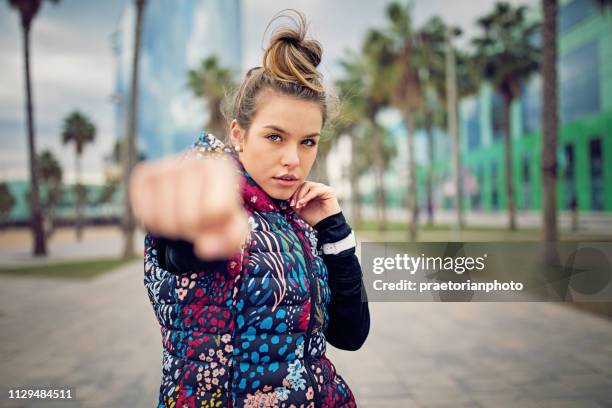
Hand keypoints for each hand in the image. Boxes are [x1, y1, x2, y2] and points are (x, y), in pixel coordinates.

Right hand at [129, 153, 248, 259]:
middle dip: (192, 230)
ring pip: (164, 219)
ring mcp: (166, 164)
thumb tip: (203, 248)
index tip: (215, 219)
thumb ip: (230, 241)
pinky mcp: (144, 174)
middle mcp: (194, 159)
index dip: (213, 226)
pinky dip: (154, 225)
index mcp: (222, 168)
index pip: (215, 210)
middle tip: (196, 221)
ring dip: (173, 230)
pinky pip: (144, 214)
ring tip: (182, 217)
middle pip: (188, 218)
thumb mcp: (233, 229)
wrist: (193, 199)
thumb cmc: (218, 215)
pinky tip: (165, 214)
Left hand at [289, 181, 340, 226]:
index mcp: (310, 191)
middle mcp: (316, 188)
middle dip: (296, 194)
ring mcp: (322, 188)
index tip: (290, 204)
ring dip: (301, 195)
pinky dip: (307, 196)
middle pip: (302, 184)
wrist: (325, 225)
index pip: (299, 186)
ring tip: (299, 205)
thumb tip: (286, 195)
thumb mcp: (300, 209)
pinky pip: (315, 190)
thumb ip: (294, 201)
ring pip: (307, 185)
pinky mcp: (328, 191)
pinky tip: (302, 203)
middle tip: (294, 204)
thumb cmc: (313, 218)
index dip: (293, 193)